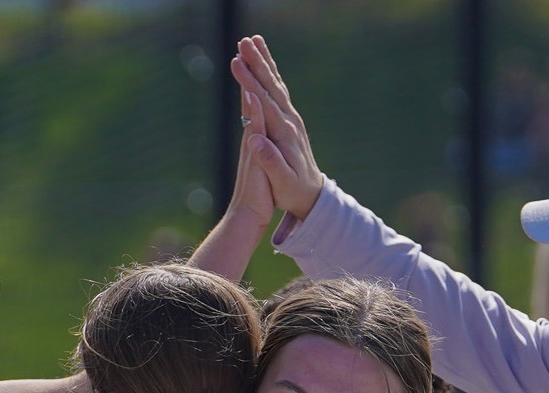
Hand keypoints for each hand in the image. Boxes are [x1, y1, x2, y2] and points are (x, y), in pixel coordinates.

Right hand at [231, 35, 324, 220]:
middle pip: (271, 86)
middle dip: (257, 62)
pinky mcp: (290, 122)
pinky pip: (278, 91)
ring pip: (276, 84)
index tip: (236, 62)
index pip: (263, 101)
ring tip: (253, 42)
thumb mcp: (281, 182)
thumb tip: (255, 139)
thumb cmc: (293, 192)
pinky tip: (264, 67)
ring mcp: (291, 120)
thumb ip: (269, 161)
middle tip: (243, 40)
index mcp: (283, 133)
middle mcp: (289, 121)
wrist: (312, 196)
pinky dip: (270, 75)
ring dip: (264, 62)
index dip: (249, 81)